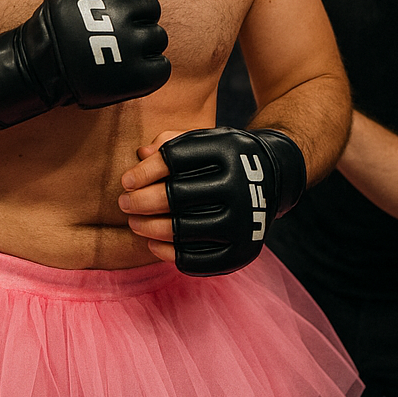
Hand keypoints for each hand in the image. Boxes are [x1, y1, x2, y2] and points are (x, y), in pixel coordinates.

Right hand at [0, 0, 169, 127]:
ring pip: (158, 36)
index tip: (115, 4)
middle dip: (137, 18)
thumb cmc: (57, 28)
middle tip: (115, 33)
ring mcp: (131, 41)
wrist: (37, 66)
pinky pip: (162, 67)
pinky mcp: (137, 73)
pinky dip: (151, 70)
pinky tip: (132, 70)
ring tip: (120, 53)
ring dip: (144, 44)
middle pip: (151, 7)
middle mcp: (121, 7)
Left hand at [120, 127, 305, 275]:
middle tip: (124, 204)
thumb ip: (170, 141)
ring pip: (182, 229)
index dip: (143, 173)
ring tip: (134, 222)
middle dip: (140, 201)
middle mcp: (239, 186)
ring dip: (149, 228)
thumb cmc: (224, 156)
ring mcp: (244, 222)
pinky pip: (196, 259)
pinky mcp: (242, 252)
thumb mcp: (203, 137)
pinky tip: (152, 243)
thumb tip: (140, 155)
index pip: (174, 160)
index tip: (125, 181)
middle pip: (175, 196)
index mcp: (228, 150)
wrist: (273, 177)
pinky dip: (167, 253)